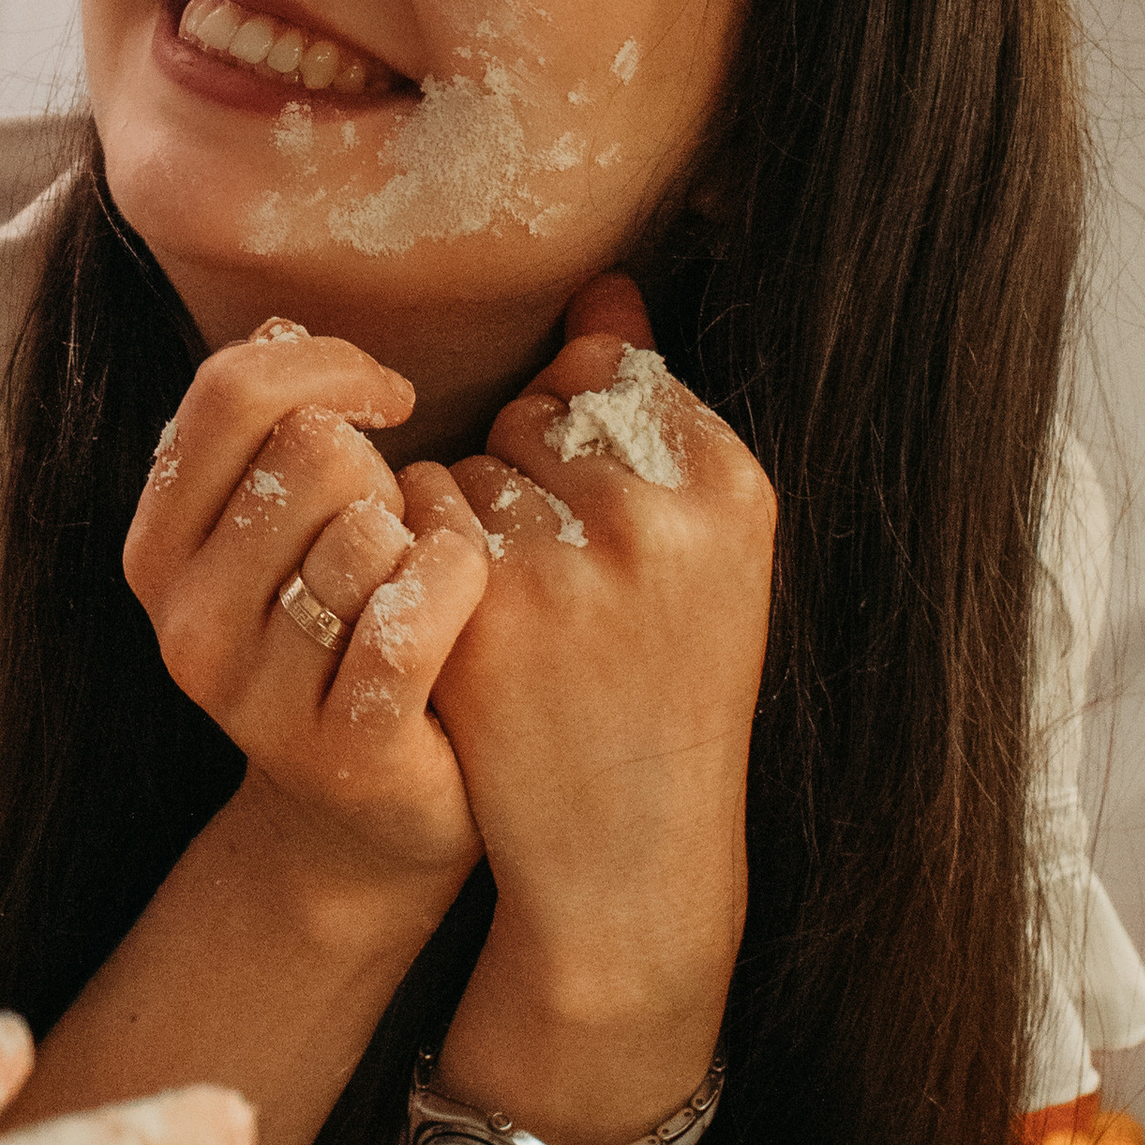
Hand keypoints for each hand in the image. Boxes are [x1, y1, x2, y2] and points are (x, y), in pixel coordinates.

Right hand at [121, 321, 490, 916]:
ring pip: (367, 532)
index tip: (387, 395)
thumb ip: (276, 431)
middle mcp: (184, 622)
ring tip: (418, 587)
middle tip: (397, 524)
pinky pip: (415, 613)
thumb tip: (284, 324)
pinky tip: (463, 604)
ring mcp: (253, 696)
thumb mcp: (287, 530)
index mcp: (158, 548)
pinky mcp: (340, 749)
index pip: (230, 391)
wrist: (366, 823)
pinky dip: (459, 588)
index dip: (328, 364)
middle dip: (381, 466)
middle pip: (310, 449)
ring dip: (422, 540)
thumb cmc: (343, 642)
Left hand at [430, 275, 775, 1135]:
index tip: (606, 530)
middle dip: (526, 478)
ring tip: (524, 616)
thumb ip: (652, 416)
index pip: (611, 376)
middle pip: (535, 413)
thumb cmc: (663, 689)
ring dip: (465, 520)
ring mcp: (567, 562)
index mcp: (732, 487)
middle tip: (564, 586)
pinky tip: (467, 630)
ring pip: (467, 462)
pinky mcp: (481, 610)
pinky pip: (413, 516)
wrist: (627, 856)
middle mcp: (657, 516)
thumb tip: (604, 289)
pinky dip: (417, 561)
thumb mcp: (701, 552)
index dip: (583, 447)